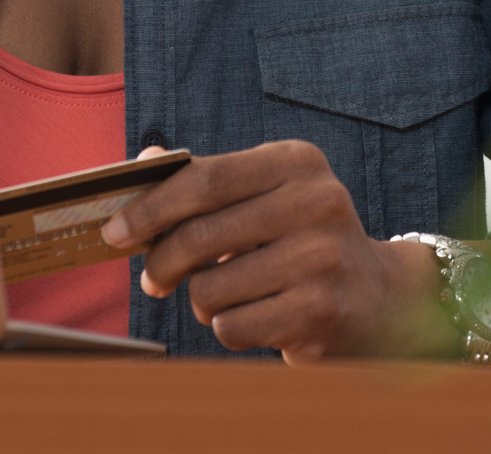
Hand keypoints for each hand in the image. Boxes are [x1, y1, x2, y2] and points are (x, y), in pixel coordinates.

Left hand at [99, 140, 446, 361]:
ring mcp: (323, 257)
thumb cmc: (299, 239)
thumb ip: (205, 178)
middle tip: (152, 279)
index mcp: (297, 161)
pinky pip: (233, 328)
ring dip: (203, 301)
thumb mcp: (265, 195)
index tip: (113, 232)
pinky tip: (256, 317)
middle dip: (161, 263)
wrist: (377, 296)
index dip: (150, 207)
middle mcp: (317, 201)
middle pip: (199, 235)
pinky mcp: (321, 311)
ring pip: (211, 289)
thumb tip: (143, 162)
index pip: (205, 179)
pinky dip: (229, 329)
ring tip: (229, 295)